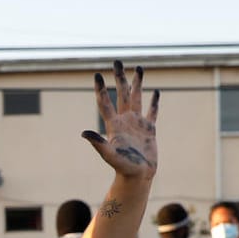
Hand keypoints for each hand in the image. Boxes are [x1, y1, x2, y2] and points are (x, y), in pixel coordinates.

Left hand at [82, 60, 157, 180]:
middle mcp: (124, 120)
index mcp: (114, 125)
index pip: (105, 102)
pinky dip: (154, 102)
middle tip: (117, 61)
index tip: (98, 74)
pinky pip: (152, 112)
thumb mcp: (109, 154)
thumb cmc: (122, 167)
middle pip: (121, 94)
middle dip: (119, 78)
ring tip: (138, 68)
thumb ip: (98, 143)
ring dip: (137, 83)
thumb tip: (84, 133)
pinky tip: (155, 92)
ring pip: (137, 98)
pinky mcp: (149, 129)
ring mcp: (137, 123)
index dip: (102, 89)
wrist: (138, 176)